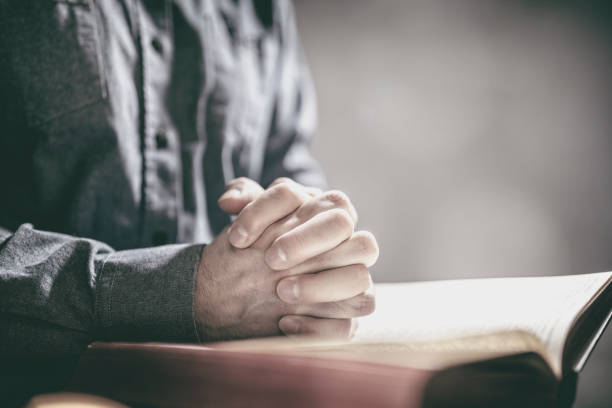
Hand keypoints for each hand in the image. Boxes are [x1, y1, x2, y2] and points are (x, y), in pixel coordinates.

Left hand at [194, 178, 377, 340]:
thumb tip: (229, 201)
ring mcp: (353, 284)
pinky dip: (317, 327)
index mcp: (336, 215)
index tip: (240, 237)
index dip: (287, 216)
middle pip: (361, 240)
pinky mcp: (344, 319)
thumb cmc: (259, 240)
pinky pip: (347, 327)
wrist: (250, 284)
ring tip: (280, 292)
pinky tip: (284, 322)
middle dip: (311, 245)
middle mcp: (353, 247)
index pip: (335, 203)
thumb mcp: (252, 214)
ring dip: (321, 286)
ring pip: (361, 281)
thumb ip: (243, 197)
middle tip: (270, 260)